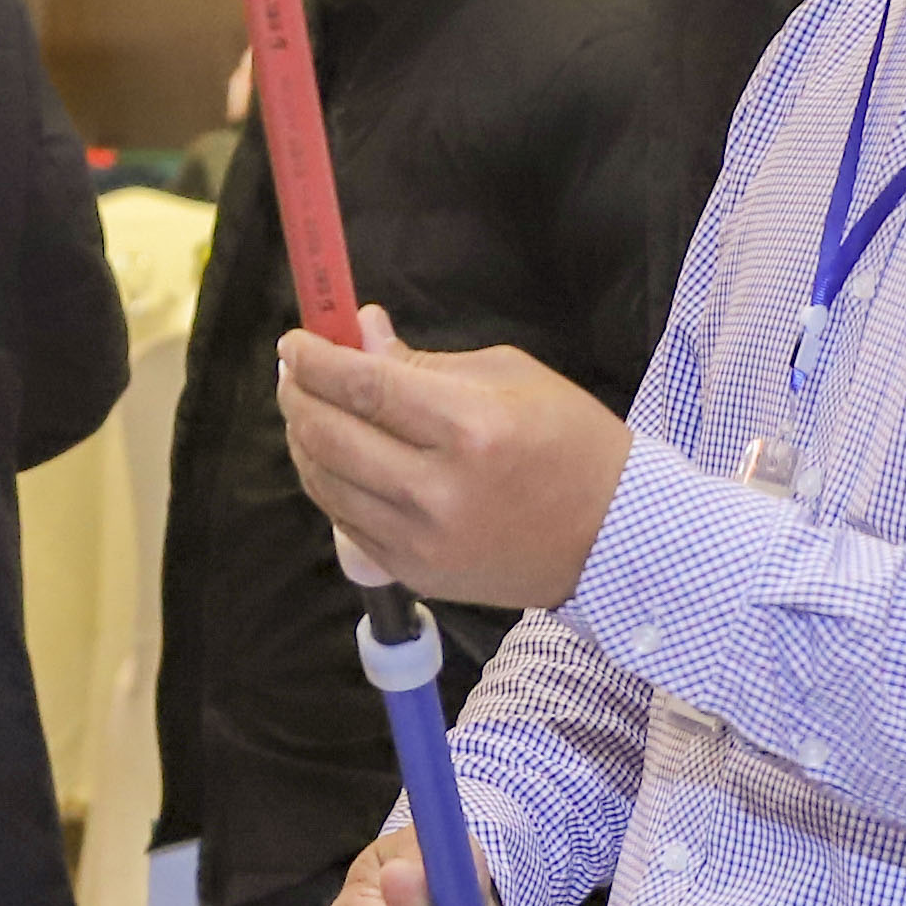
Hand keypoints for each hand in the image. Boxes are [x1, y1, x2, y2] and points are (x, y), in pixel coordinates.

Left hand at [276, 309, 634, 611]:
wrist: (611, 536)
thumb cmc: (569, 441)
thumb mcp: (510, 376)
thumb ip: (423, 361)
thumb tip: (359, 333)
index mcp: (471, 428)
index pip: (363, 387)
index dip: (316, 360)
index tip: (295, 341)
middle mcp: (440, 491)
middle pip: (331, 436)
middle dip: (298, 395)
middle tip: (294, 372)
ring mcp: (424, 541)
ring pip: (326, 483)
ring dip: (303, 439)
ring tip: (308, 409)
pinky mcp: (417, 573)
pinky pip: (345, 523)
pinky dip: (329, 483)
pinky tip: (335, 457)